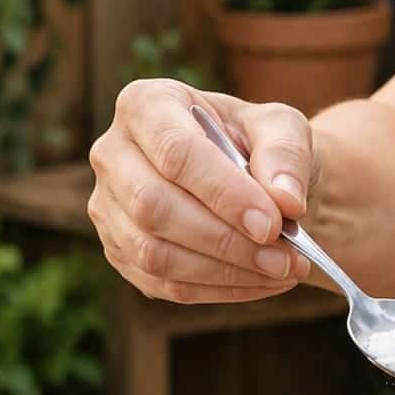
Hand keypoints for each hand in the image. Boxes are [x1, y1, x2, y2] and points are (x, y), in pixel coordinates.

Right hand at [88, 79, 317, 302]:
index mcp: (147, 104)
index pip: (175, 151)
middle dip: (225, 239)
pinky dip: (219, 289)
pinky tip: (262, 282)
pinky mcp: (121, 253)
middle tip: (285, 257)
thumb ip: (286, 155)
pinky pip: (163, 284)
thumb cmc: (261, 145)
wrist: (253, 181)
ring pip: (153, 253)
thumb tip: (285, 200)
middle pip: (154, 206)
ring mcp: (109, 207)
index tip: (273, 223)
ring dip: (225, 270)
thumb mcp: (284, 129)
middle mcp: (113, 154)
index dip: (223, 192)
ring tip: (282, 270)